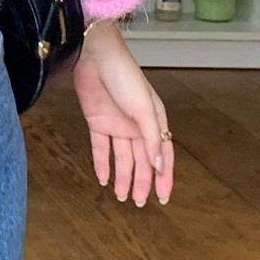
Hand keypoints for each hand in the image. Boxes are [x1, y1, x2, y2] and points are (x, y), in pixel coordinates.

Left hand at [71, 21, 174, 206]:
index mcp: (155, 121)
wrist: (95, 57)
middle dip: (141, 182)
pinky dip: (102, 164)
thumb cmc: (125, 76)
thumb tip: (158, 166)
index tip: (163, 198)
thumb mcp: (144, 109)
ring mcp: (117, 124)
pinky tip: (103, 179)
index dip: (164, 177)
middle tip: (138, 203)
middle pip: (141, 161)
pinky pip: (101, 148)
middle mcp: (137, 126)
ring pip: (122, 157)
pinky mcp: (97, 122)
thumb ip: (151, 138)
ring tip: (121, 196)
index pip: (162, 156)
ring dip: (122, 176)